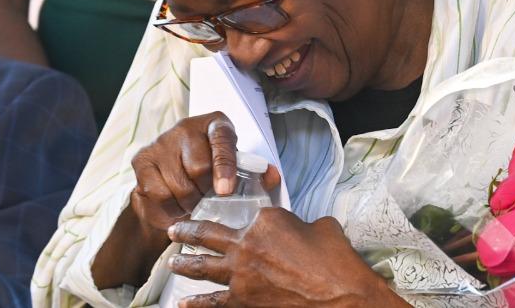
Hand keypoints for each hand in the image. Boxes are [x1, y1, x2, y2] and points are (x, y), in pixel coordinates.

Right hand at [129, 112, 280, 232]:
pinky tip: (177, 208)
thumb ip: (254, 174)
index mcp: (215, 125)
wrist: (170, 183)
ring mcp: (161, 142)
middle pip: (198, 167)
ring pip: (178, 184)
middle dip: (206, 192)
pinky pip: (158, 192)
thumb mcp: (235, 171)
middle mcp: (186, 127)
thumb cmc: (211, 175)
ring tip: (194, 206)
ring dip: (189, 204)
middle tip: (208, 202)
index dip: (224, 166)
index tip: (225, 190)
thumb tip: (272, 176)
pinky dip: (170, 208)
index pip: (222, 141)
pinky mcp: (142, 159)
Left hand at [167, 208, 405, 306]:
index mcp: (266, 221)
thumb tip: (300, 233)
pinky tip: (182, 303)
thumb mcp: (323, 228)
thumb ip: (302, 225)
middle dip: (188, 232)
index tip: (251, 223)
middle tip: (174, 231)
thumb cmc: (338, 262)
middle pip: (208, 235)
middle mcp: (246, 245)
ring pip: (203, 268)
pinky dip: (196, 304)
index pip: (251, 215)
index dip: (254, 220)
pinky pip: (212, 303)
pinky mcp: (242, 304)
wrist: (342, 298)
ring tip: (173, 262)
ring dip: (185, 264)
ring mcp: (240, 277)